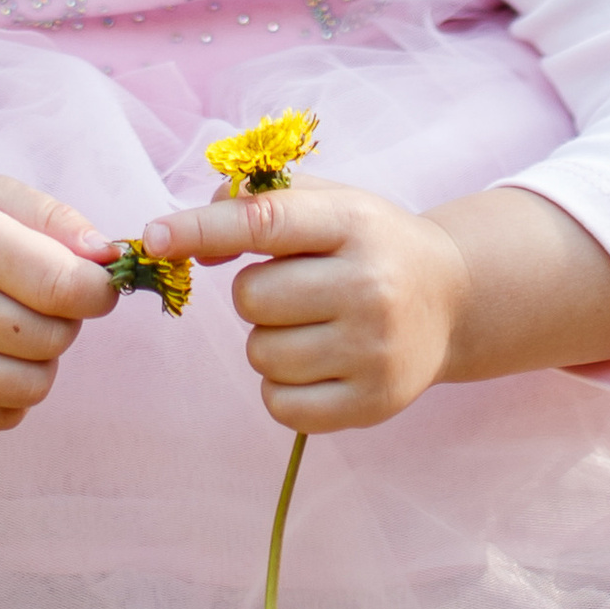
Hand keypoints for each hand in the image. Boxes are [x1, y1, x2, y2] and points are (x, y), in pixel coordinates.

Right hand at [0, 171, 116, 433]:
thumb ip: (54, 219)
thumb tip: (108, 260)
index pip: (61, 286)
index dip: (97, 289)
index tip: (95, 282)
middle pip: (53, 336)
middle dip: (66, 317)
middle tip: (39, 296)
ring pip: (35, 384)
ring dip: (43, 357)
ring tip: (16, 326)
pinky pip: (4, 416)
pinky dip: (14, 391)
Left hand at [141, 178, 465, 433]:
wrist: (455, 298)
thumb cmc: (370, 245)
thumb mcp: (329, 205)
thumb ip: (256, 204)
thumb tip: (184, 240)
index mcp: (354, 224)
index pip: (264, 222)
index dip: (202, 228)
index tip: (155, 237)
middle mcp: (370, 286)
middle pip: (251, 299)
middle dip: (256, 295)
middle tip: (297, 290)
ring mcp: (375, 349)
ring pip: (262, 355)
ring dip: (270, 341)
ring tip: (313, 326)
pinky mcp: (373, 402)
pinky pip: (281, 404)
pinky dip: (283, 388)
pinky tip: (317, 364)